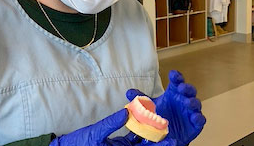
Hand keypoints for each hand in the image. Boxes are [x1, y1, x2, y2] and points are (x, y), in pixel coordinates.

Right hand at [50, 108, 176, 145]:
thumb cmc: (79, 143)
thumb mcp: (95, 133)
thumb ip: (111, 123)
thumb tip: (126, 111)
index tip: (171, 141)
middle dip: (159, 142)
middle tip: (174, 135)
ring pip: (142, 142)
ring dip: (152, 134)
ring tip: (165, 124)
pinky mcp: (122, 144)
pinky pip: (134, 137)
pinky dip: (141, 130)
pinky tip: (149, 119)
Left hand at [126, 70, 205, 145]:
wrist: (166, 135)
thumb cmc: (161, 116)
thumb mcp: (149, 107)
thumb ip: (141, 99)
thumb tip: (129, 92)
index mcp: (174, 93)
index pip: (177, 81)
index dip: (177, 77)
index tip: (173, 74)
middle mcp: (184, 100)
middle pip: (189, 90)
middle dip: (186, 88)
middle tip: (181, 88)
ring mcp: (191, 111)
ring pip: (195, 103)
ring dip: (193, 102)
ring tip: (188, 102)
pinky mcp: (196, 124)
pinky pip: (200, 119)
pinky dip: (198, 117)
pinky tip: (194, 117)